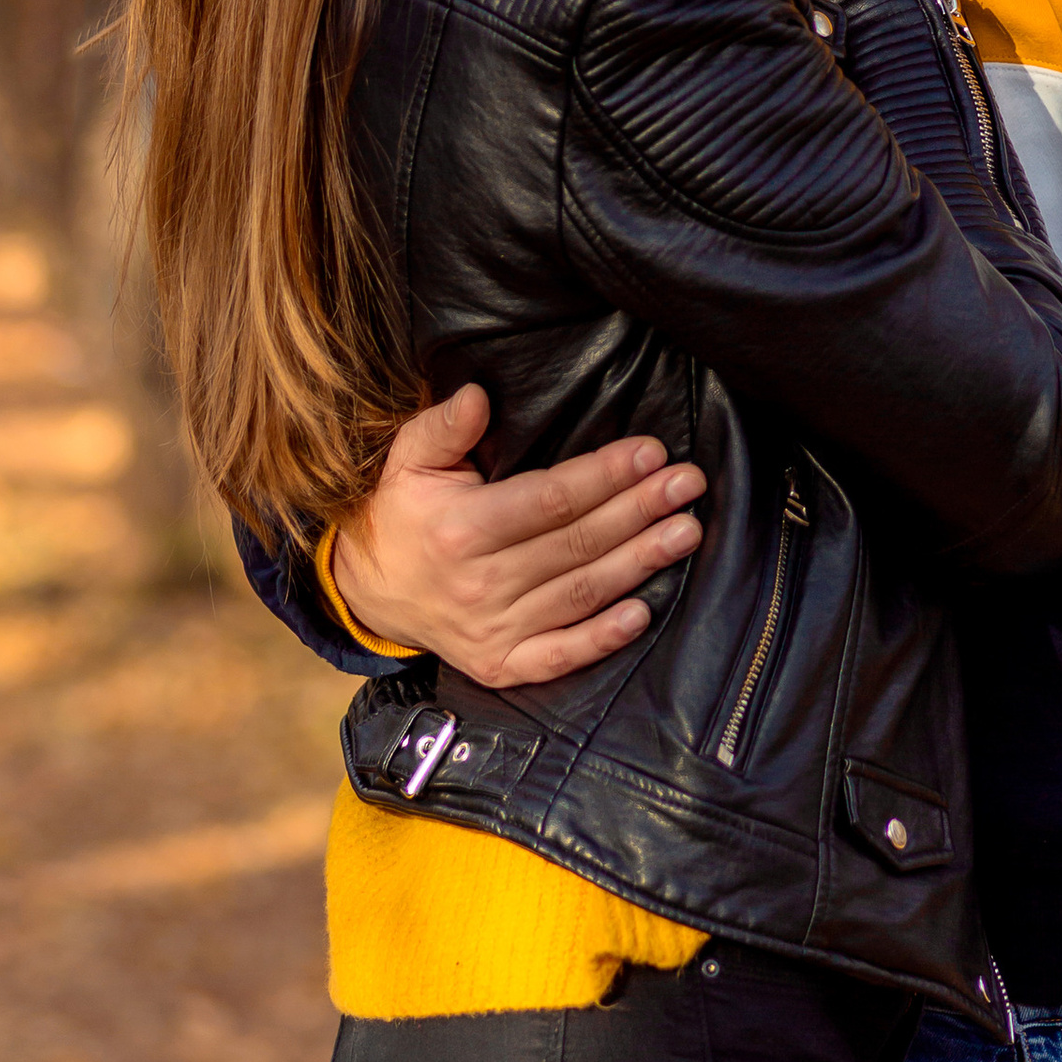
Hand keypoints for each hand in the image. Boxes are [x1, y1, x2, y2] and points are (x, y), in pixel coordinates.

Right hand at [330, 382, 706, 687]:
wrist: (372, 589)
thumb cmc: (404, 511)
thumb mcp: (410, 459)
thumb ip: (444, 426)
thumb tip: (477, 395)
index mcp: (460, 529)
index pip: (549, 499)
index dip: (604, 475)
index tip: (651, 452)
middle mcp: (478, 584)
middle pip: (576, 544)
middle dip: (639, 510)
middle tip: (689, 485)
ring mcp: (492, 630)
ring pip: (580, 594)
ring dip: (639, 563)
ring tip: (686, 532)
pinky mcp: (500, 665)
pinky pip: (559, 657)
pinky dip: (601, 639)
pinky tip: (643, 613)